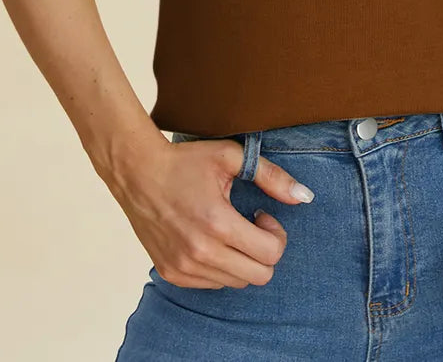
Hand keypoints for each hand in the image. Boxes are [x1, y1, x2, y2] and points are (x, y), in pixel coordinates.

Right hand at [107, 132, 315, 288]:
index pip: (271, 254)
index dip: (276, 234)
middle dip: (264, 250)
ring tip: (228, 230)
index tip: (261, 214)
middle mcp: (200, 252)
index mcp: (217, 223)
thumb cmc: (185, 162)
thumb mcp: (231, 157)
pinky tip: (210, 240)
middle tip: (251, 225)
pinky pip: (212, 284)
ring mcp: (184, 267)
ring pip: (236, 282)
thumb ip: (272, 177)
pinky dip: (220, 267)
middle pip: (259, 275)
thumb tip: (304, 197)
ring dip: (242, 260)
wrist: (137, 173)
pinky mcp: (172, 273)